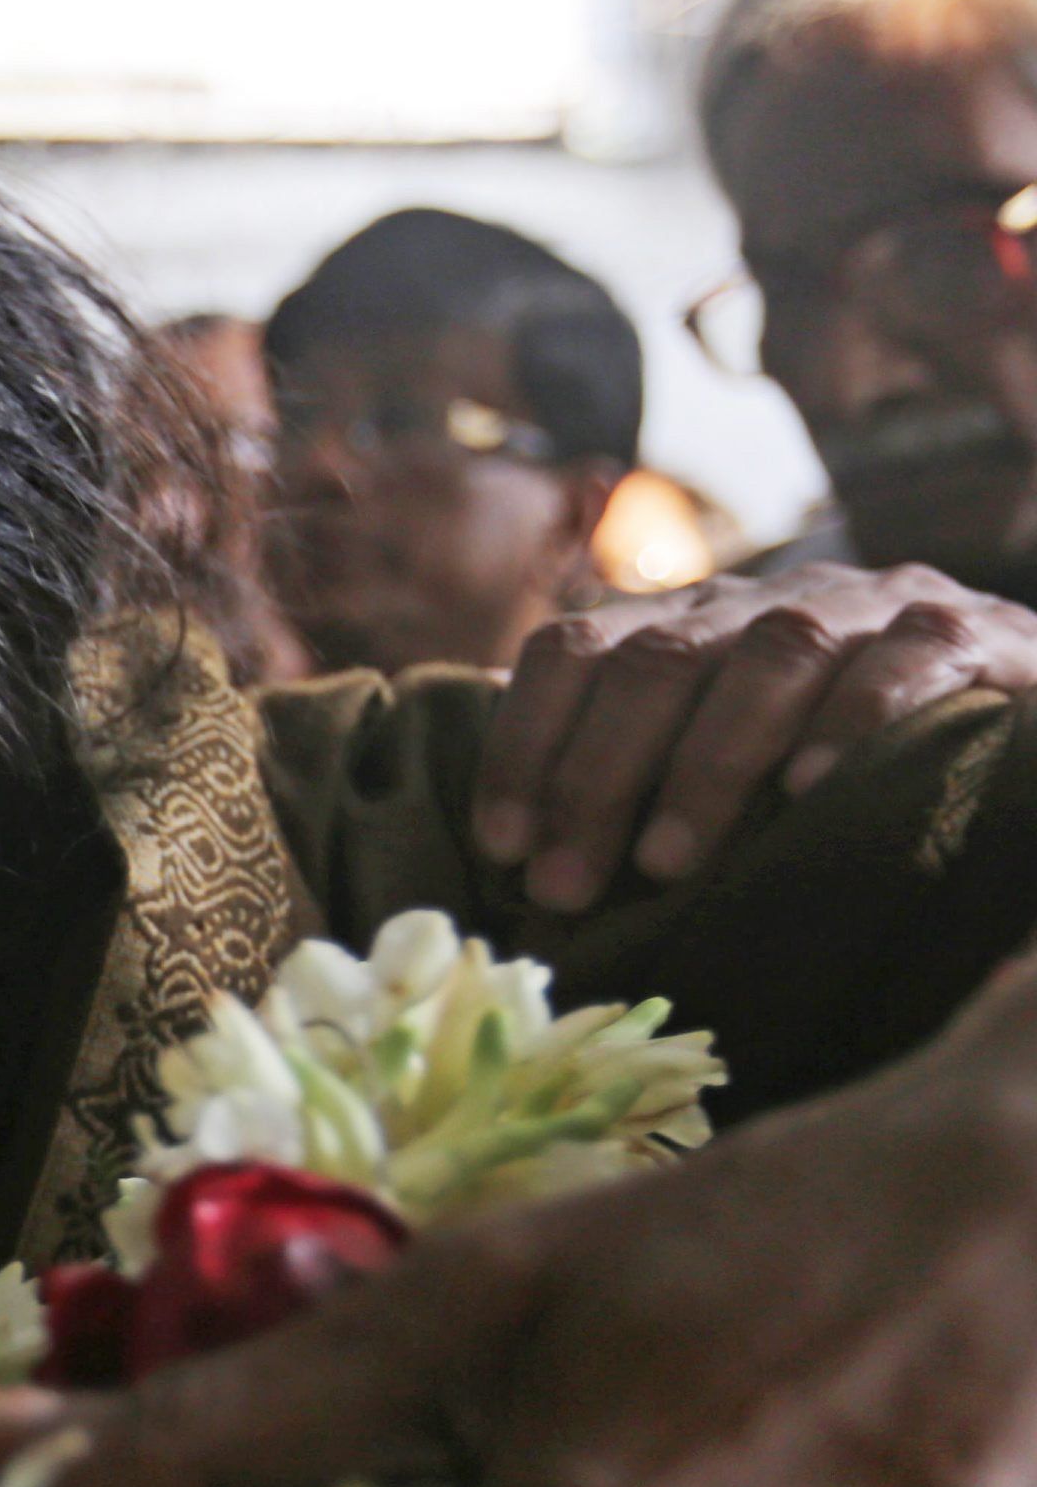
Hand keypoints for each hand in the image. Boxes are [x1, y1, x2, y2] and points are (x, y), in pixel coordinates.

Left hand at [473, 566, 1036, 912]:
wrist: (1019, 724)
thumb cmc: (847, 766)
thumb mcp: (727, 765)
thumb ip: (637, 779)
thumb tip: (517, 848)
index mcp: (695, 621)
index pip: (575, 647)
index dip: (523, 742)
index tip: (500, 846)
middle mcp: (770, 600)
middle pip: (658, 659)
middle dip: (596, 778)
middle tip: (564, 887)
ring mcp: (872, 606)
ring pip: (770, 657)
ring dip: (706, 765)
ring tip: (666, 864)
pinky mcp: (972, 634)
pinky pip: (904, 662)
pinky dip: (851, 723)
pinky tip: (810, 792)